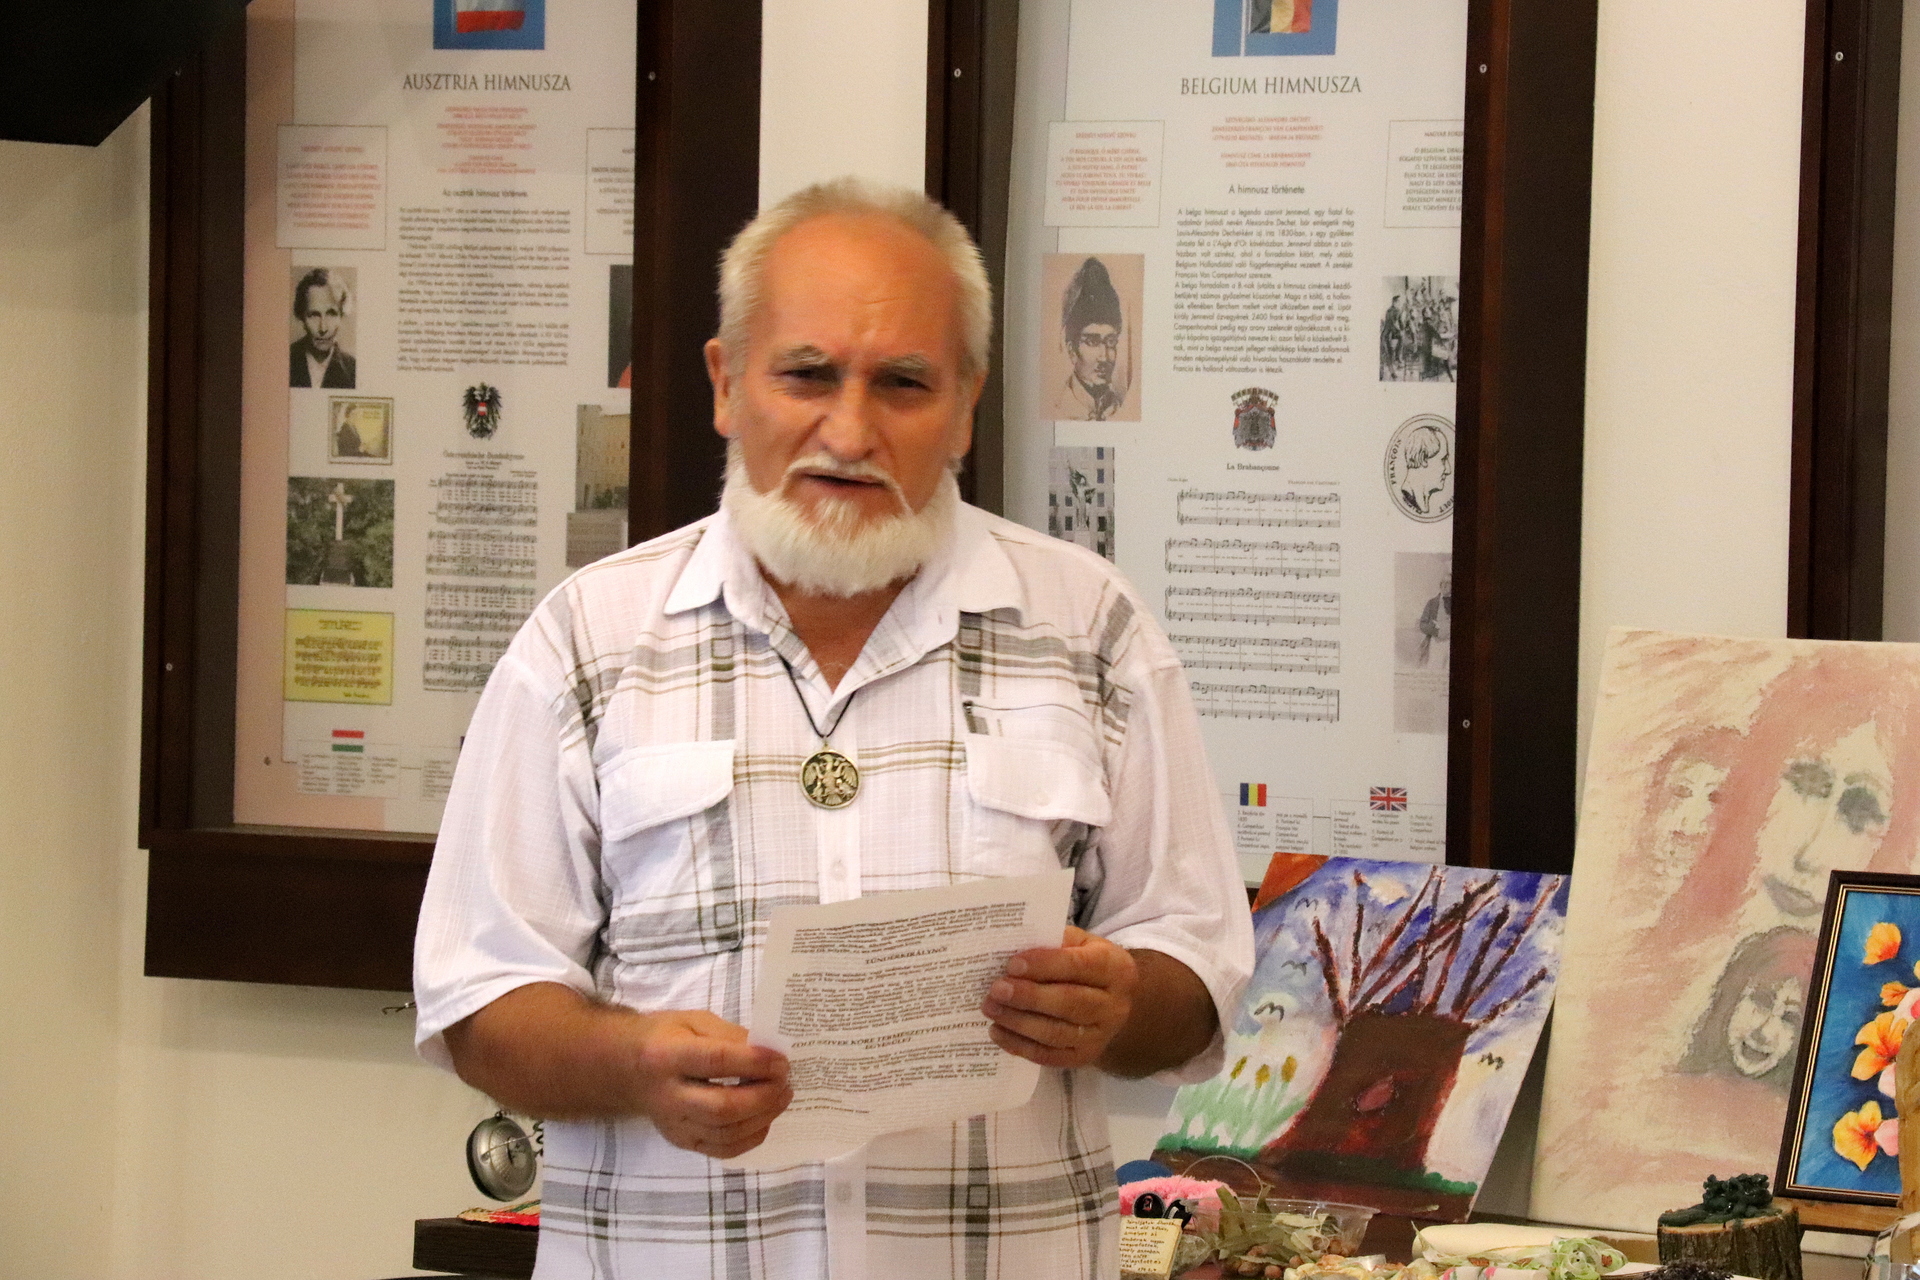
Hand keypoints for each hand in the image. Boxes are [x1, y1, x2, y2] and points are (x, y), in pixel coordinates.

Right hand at [629, 1010, 792, 1158]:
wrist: (626, 1069)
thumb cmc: (665, 1037)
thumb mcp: (694, 1021)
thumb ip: (730, 1035)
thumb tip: (769, 1053)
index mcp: (666, 1056)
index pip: (716, 1062)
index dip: (754, 1063)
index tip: (781, 1060)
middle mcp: (667, 1097)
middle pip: (722, 1107)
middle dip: (763, 1096)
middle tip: (786, 1081)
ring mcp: (674, 1125)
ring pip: (726, 1133)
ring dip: (763, 1116)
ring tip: (782, 1097)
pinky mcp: (682, 1142)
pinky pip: (722, 1150)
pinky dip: (751, 1137)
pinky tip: (765, 1120)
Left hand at [981, 926, 1138, 1069]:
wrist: (1113, 1002)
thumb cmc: (1087, 964)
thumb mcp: (1080, 944)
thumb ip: (1053, 943)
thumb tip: (1012, 947)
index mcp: (1114, 968)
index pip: (1079, 966)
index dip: (1044, 965)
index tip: (1012, 965)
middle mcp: (1113, 1006)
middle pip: (1068, 1003)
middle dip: (1028, 997)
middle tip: (996, 989)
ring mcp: (1100, 1036)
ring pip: (1056, 1033)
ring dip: (1018, 1023)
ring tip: (991, 1009)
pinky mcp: (1084, 1057)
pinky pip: (1049, 1056)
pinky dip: (1020, 1045)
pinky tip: (997, 1032)